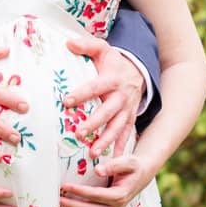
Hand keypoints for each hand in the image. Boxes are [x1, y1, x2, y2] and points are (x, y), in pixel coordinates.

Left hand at [59, 153, 155, 206]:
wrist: (140, 177)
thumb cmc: (132, 168)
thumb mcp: (128, 162)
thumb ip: (114, 165)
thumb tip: (98, 170)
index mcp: (120, 195)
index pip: (97, 194)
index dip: (80, 192)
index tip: (65, 186)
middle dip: (72, 206)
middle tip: (56, 201)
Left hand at [62, 35, 144, 159]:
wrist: (139, 71)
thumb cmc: (113, 61)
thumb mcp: (102, 48)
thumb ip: (86, 45)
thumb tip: (68, 43)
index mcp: (112, 79)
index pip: (95, 87)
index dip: (82, 93)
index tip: (66, 100)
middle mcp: (121, 97)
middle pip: (107, 112)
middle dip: (94, 124)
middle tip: (79, 134)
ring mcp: (127, 110)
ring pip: (117, 128)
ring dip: (106, 141)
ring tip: (92, 153)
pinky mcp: (130, 119)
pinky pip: (126, 136)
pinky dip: (119, 149)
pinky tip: (111, 163)